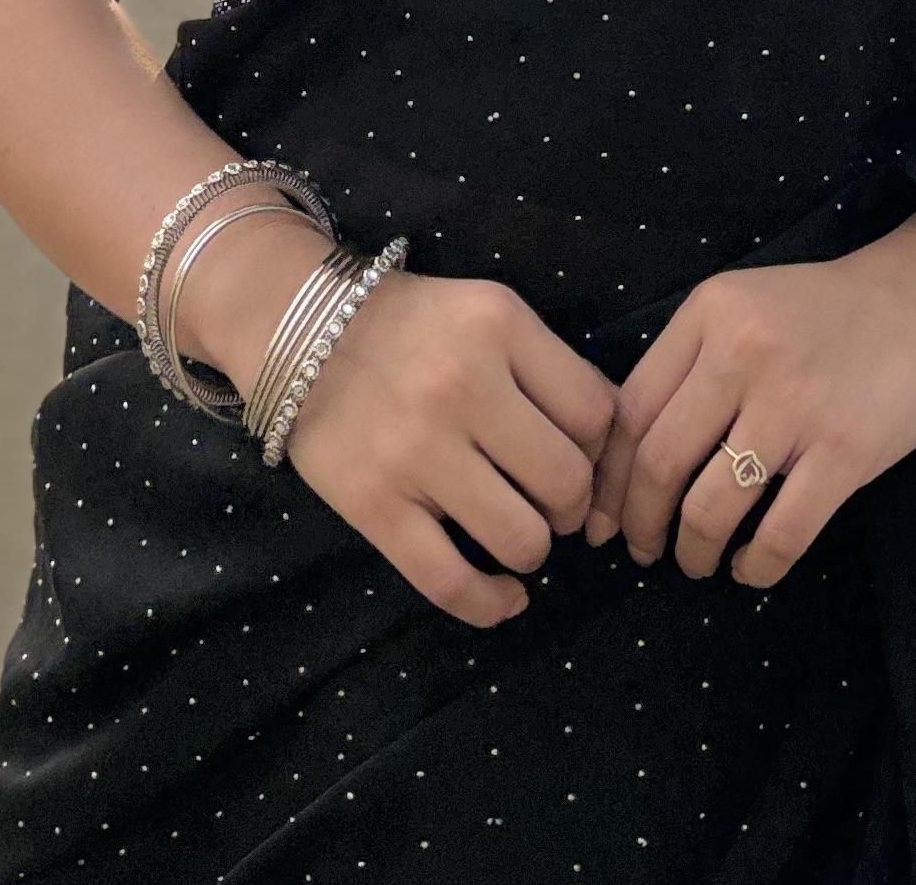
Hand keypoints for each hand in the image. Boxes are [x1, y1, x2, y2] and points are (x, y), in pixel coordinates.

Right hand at [207, 247, 618, 632]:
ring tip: (518, 532)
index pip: (596, 414)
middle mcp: (462, 384)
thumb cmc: (414, 324)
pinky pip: (450, 582)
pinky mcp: (374, 505)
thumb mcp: (491, 311)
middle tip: (549, 501)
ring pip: (522, 539)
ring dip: (533, 549)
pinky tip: (504, 598)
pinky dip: (490, 604)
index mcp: (500, 326)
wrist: (299, 325)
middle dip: (570, 506)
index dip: (603, 451)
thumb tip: (615, 445)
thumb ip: (552, 366)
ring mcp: (416, 450)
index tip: (583, 460)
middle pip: (566, 481)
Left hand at [585, 209, 915, 587]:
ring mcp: (796, 405)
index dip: (608, 478)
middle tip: (642, 551)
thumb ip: (690, 360)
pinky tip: (751, 567)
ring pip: (712, 506)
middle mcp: (743, 354)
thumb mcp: (743, 305)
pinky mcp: (846, 451)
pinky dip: (756, 566)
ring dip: (694, 550)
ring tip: (698, 561)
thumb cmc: (824, 309)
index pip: (630, 409)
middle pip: (660, 462)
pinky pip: (782, 534)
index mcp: (710, 313)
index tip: (600, 518)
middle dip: (640, 523)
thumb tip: (628, 453)